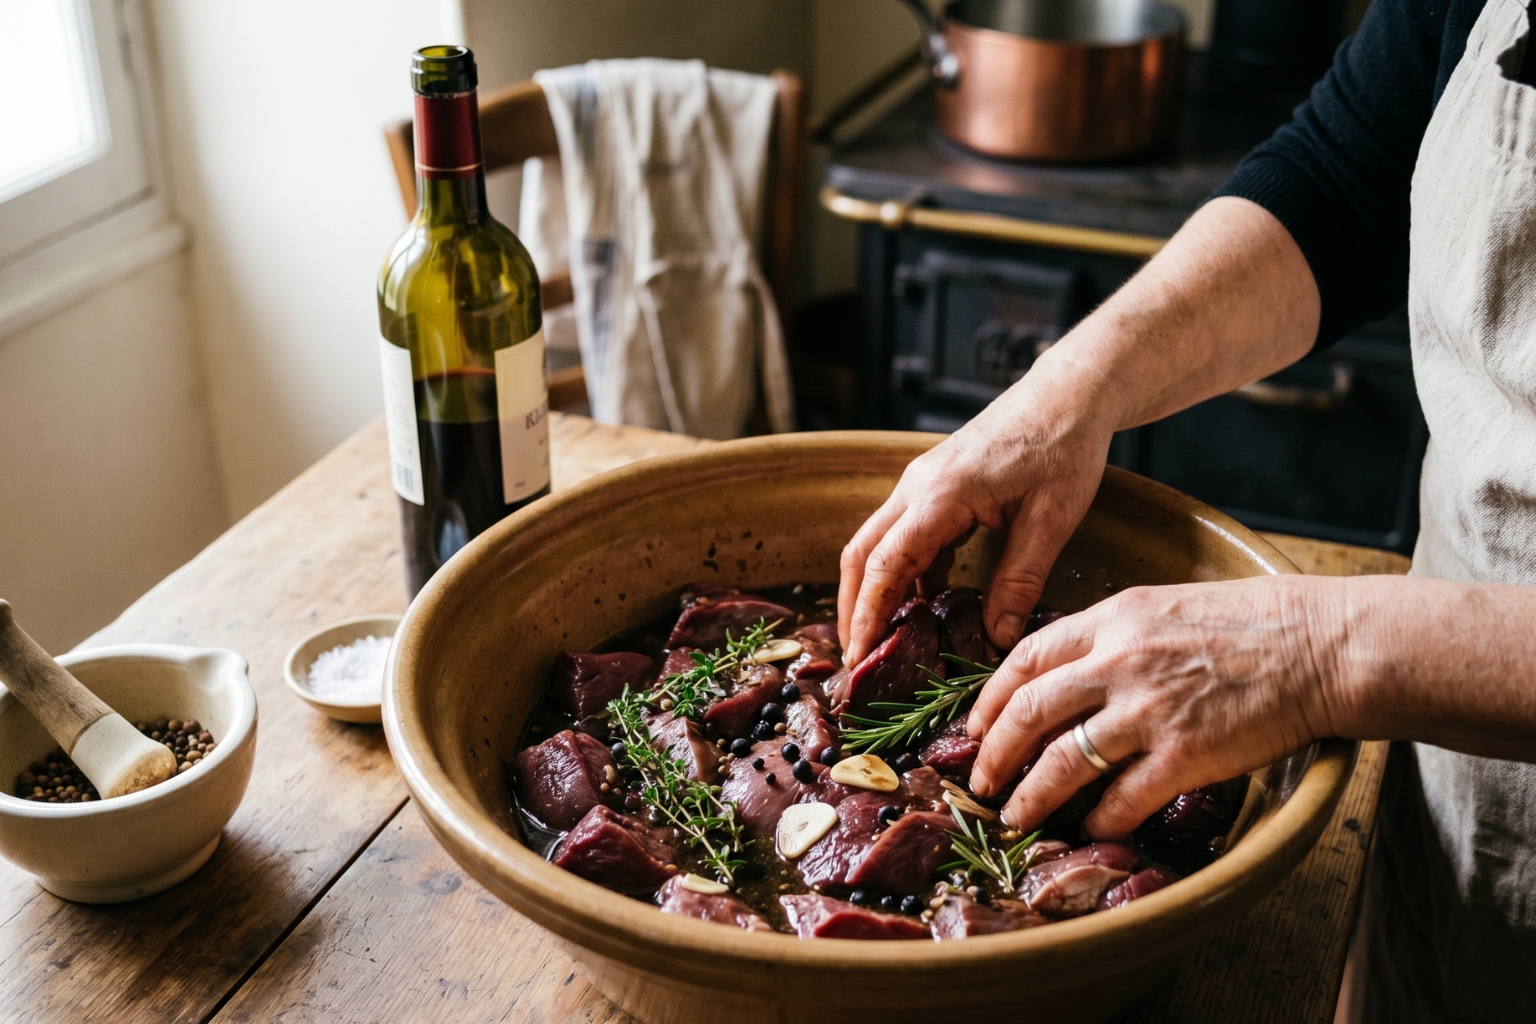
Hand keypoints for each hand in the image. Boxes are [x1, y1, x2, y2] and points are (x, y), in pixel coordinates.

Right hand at [837, 367, 1115, 665]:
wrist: (1068, 395)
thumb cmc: (1063, 448)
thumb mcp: (1051, 520)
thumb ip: (1020, 580)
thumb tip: (997, 637)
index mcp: (940, 495)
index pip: (884, 563)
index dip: (867, 613)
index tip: (859, 655)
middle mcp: (917, 488)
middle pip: (862, 554)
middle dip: (853, 608)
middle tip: (857, 659)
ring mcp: (922, 485)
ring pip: (878, 544)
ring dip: (873, 591)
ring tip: (881, 642)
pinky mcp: (935, 487)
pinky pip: (906, 536)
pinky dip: (903, 574)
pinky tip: (922, 606)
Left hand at [966, 575, 1348, 837]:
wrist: (1320, 644)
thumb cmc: (1250, 622)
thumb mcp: (1164, 604)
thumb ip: (1112, 633)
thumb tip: (1070, 668)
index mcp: (1112, 619)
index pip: (1025, 658)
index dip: (990, 698)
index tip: (974, 725)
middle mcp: (1119, 662)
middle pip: (1028, 711)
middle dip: (993, 752)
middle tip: (979, 780)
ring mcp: (1150, 710)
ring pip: (1063, 760)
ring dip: (1031, 796)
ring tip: (1013, 817)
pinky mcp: (1185, 754)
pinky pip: (1122, 797)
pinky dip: (1099, 818)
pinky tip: (1090, 828)